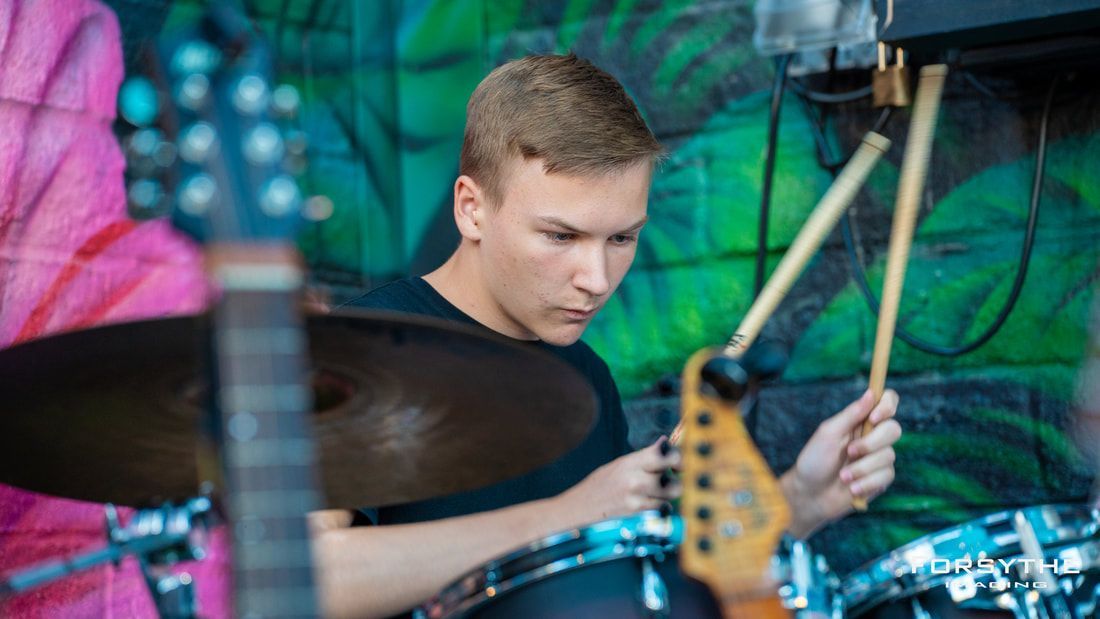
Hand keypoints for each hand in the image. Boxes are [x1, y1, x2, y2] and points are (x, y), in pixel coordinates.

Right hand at [553, 437, 681, 526]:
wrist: (575, 514)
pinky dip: (659, 513)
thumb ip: (643, 458)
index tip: (678, 466)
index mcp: (630, 463)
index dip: (678, 459)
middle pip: (672, 481)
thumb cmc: (597, 490)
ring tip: (649, 499)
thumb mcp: (617, 467)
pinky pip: (662, 514)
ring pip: (669, 500)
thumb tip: (665, 443)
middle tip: (663, 486)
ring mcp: (636, 501)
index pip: (665, 454)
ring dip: (665, 499)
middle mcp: (635, 480)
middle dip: (672, 484)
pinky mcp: (637, 519)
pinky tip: (645, 511)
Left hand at [780, 389, 900, 537]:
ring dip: (862, 468)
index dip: (887, 406)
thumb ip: (851, 414)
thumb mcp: (829, 434)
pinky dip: (866, 482)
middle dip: (871, 443)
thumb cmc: (815, 461)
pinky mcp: (881, 478)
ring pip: (888, 455)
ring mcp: (879, 458)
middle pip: (893, 429)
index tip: (873, 418)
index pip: (887, 402)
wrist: (810, 494)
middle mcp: (873, 436)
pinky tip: (851, 488)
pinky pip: (886, 476)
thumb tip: (871, 392)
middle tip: (849, 452)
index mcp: (860, 421)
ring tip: (843, 477)